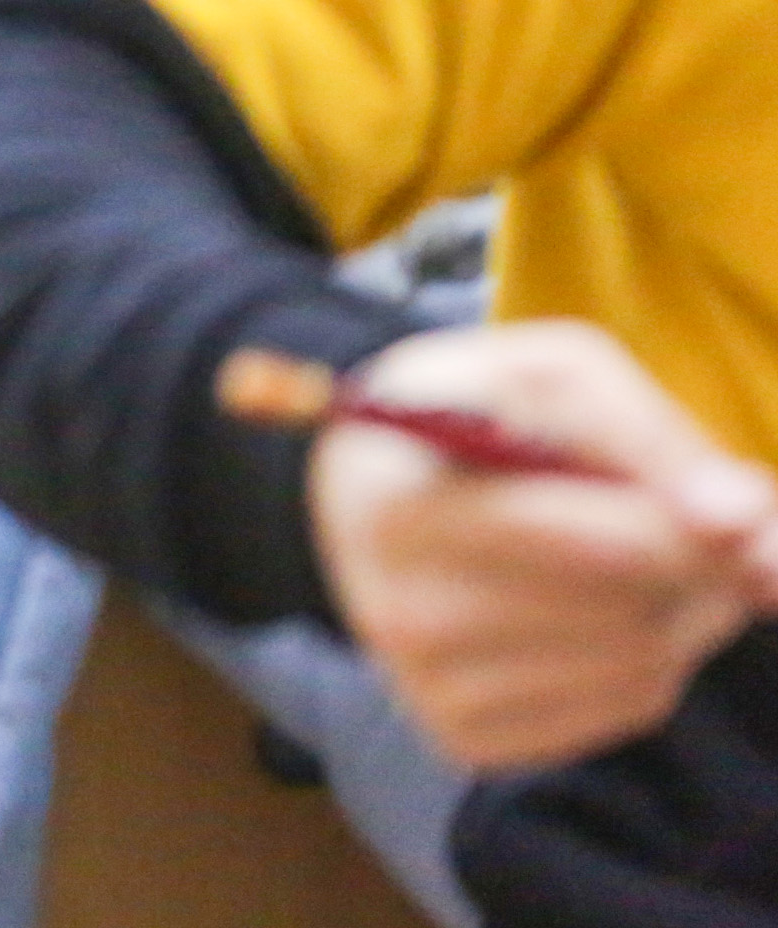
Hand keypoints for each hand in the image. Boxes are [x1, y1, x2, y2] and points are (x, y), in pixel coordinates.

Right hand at [310, 321, 777, 769]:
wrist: (376, 492)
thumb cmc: (480, 417)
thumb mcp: (548, 375)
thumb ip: (648, 433)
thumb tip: (735, 520)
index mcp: (392, 498)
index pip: (581, 543)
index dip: (683, 527)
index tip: (738, 506)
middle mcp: (393, 606)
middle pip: (624, 610)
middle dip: (694, 563)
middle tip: (703, 526)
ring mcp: (423, 684)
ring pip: (641, 662)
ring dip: (688, 609)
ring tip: (659, 561)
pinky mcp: (465, 738)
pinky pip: (630, 709)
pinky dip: (658, 659)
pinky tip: (621, 612)